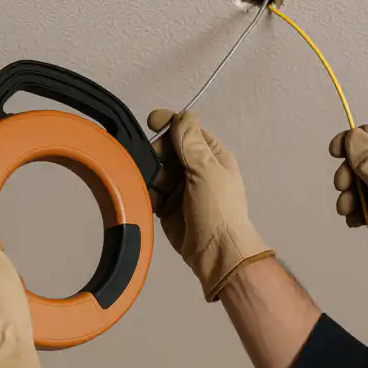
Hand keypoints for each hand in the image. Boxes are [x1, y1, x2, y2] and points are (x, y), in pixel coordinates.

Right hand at [147, 109, 274, 300]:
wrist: (216, 252)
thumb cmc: (218, 209)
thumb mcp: (206, 169)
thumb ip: (190, 141)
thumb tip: (183, 115)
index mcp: (212, 155)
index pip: (188, 130)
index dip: (171, 124)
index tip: (152, 122)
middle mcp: (196, 169)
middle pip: (168, 149)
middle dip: (158, 154)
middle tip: (155, 162)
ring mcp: (181, 189)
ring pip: (157, 171)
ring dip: (153, 176)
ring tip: (158, 188)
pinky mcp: (167, 207)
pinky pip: (152, 192)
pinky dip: (150, 195)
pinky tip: (153, 202)